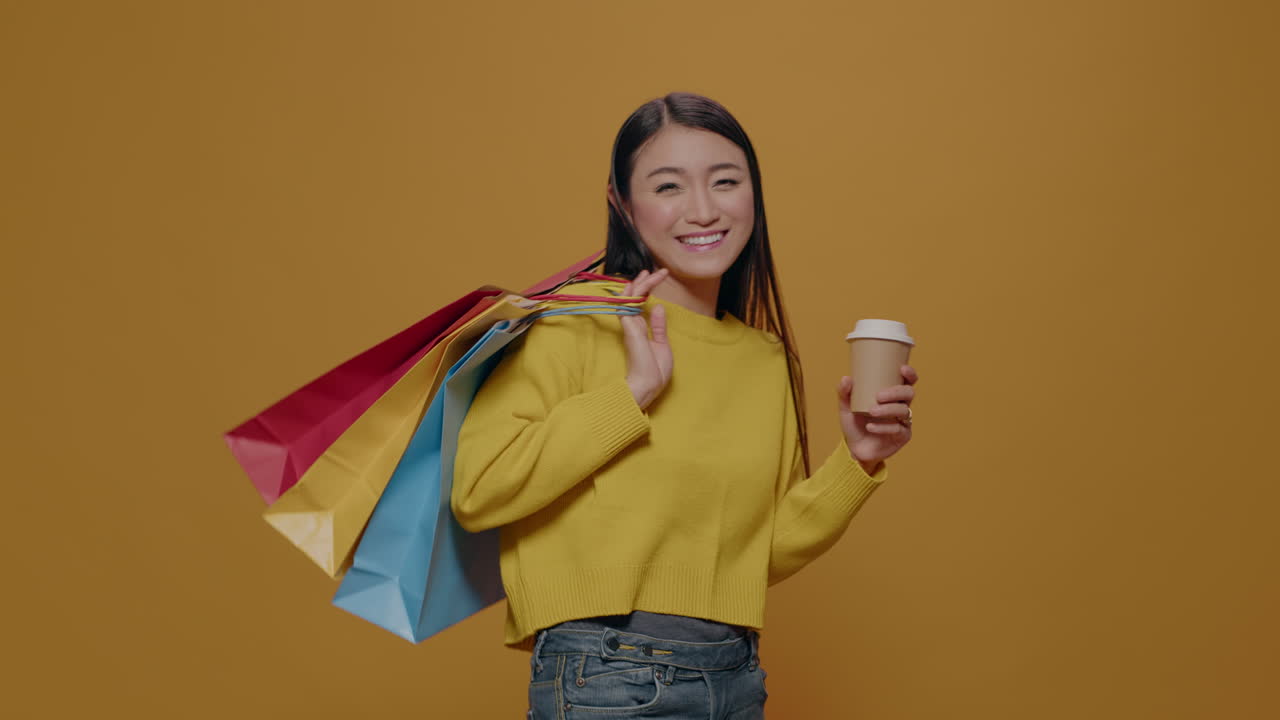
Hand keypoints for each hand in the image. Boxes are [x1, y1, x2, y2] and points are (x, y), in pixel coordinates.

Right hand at [620, 268, 672, 410]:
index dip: (648, 291)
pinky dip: (633, 294)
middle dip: (642, 283)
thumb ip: (658, 326)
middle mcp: (633, 326)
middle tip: (651, 270)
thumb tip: (660, 307)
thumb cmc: (655, 371)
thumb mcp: (661, 345)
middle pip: (634, 299)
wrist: (648, 385)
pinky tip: (640, 284)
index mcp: (641, 330)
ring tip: (648, 272)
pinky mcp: (630, 329)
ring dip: (639, 284)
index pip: (642, 305)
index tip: (658, 278)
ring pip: (631, 299)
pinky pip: (628, 306)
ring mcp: (630, 326)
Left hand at [838, 365, 917, 472]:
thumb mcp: (846, 407)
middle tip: (878, 396)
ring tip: (871, 411)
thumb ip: (844, 392)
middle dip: (895, 392)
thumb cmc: (854, 424)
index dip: (909, 374)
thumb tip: (846, 378)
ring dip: (888, 410)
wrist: (854, 448)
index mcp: (892, 395)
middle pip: (909, 393)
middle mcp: (901, 406)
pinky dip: (883, 427)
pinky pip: (897, 429)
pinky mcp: (902, 436)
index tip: (901, 369)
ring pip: (904, 411)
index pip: (907, 381)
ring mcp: (903, 421)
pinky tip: (870, 427)